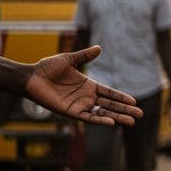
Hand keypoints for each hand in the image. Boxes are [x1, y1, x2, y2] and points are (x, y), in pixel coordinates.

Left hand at [25, 46, 142, 125]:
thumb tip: (99, 48)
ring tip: (131, 121)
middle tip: (139, 114)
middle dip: (125, 109)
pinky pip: (88, 118)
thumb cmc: (47, 68)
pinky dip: (100, 120)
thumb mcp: (68, 59)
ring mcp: (79, 105)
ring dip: (117, 117)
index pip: (110, 93)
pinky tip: (112, 122)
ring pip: (103, 113)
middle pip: (110, 105)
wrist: (31, 78)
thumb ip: (84, 56)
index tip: (134, 101)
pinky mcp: (71, 112)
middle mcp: (86, 97)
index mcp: (88, 85)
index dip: (121, 97)